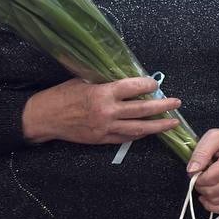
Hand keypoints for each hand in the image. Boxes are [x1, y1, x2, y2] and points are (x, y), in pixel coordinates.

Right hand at [21, 75, 176, 146]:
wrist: (42, 118)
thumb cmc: (62, 95)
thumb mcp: (83, 80)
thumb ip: (106, 81)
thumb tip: (128, 78)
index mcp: (102, 93)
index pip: (134, 88)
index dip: (148, 86)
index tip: (156, 84)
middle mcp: (107, 111)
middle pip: (142, 110)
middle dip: (163, 107)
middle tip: (176, 103)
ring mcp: (105, 128)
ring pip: (139, 128)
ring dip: (158, 126)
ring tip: (172, 123)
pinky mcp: (101, 139)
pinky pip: (125, 138)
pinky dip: (139, 134)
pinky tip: (149, 131)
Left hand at [186, 128, 218, 213]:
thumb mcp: (213, 137)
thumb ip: (201, 152)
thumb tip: (193, 170)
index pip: (211, 178)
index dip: (198, 178)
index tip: (196, 172)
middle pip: (214, 191)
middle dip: (201, 186)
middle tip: (201, 178)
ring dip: (207, 196)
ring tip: (207, 185)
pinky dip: (216, 207)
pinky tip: (210, 199)